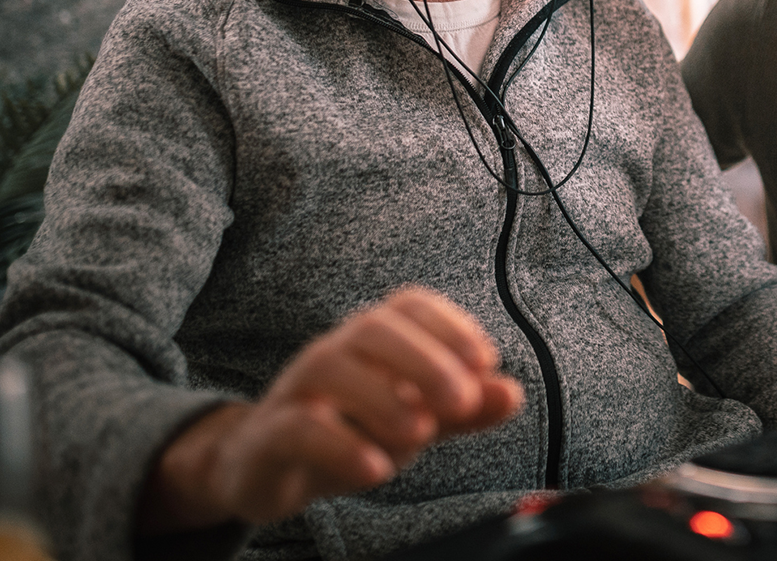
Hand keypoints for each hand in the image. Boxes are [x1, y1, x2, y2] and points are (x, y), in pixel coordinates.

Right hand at [138, 286, 522, 532]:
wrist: (263, 469)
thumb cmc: (351, 431)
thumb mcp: (416, 420)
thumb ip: (463, 410)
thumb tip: (513, 393)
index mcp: (372, 340)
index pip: (410, 306)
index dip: (450, 325)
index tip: (485, 360)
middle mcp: (333, 352)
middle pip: (374, 329)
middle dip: (425, 360)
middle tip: (461, 401)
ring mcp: (295, 390)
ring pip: (331, 369)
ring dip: (383, 398)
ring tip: (421, 433)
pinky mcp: (268, 436)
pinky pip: (299, 428)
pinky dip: (340, 445)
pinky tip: (375, 468)